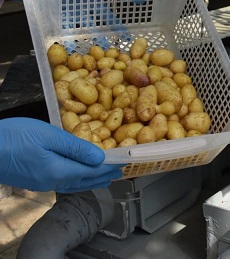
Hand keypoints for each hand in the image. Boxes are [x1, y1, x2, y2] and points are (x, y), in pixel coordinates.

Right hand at [0, 117, 122, 192]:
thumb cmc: (13, 137)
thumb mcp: (48, 136)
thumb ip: (75, 148)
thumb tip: (99, 157)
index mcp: (59, 171)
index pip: (91, 171)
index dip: (109, 167)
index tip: (124, 164)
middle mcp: (52, 181)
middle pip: (84, 180)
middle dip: (103, 176)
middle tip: (120, 172)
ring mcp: (41, 183)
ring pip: (73, 183)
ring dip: (91, 180)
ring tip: (104, 177)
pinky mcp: (33, 181)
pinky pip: (62, 183)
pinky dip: (76, 180)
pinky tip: (77, 176)